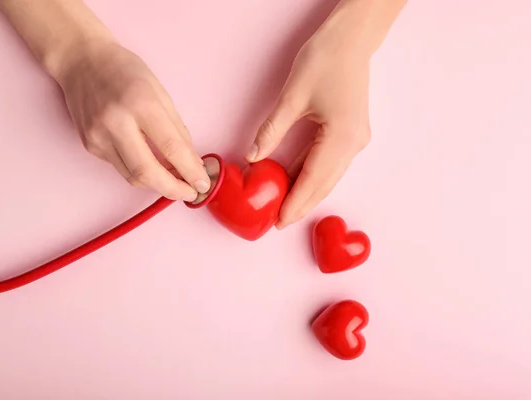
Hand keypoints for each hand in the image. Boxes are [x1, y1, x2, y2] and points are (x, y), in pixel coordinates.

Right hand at [56, 40, 209, 201]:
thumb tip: (192, 161)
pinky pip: (120, 167)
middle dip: (173, 190)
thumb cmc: (123, 70)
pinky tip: (150, 163)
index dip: (190, 171)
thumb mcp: (159, 91)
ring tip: (175, 181)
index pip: (171, 148)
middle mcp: (116, 122)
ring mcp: (99, 136)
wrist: (80, 61)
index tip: (202, 184)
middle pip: (147, 172)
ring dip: (157, 184)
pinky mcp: (90, 146)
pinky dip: (139, 171)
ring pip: (133, 177)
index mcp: (140, 103)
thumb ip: (177, 129)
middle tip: (190, 194)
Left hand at [246, 31, 371, 228]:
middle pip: (324, 184)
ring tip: (283, 207)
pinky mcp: (350, 134)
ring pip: (327, 176)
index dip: (295, 203)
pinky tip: (294, 181)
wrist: (352, 38)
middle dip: (301, 204)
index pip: (314, 180)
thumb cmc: (326, 59)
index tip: (279, 222)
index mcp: (342, 138)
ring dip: (306, 192)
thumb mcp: (293, 96)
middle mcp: (353, 144)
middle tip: (278, 222)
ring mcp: (354, 140)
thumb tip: (254, 157)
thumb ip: (272, 130)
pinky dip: (311, 175)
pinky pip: (329, 162)